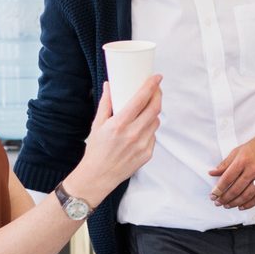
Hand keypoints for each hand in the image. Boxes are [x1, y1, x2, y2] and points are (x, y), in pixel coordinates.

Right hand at [68, 76, 163, 198]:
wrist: (98, 176)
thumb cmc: (96, 150)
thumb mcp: (97, 124)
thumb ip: (105, 104)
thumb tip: (109, 85)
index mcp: (119, 124)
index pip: (141, 100)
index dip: (151, 86)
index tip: (156, 77)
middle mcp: (133, 134)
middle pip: (155, 108)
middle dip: (158, 95)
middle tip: (156, 88)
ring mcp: (142, 145)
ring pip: (156, 121)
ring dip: (153, 112)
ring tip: (146, 108)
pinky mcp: (147, 154)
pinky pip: (153, 135)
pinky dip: (149, 128)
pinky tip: (141, 128)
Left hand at [208, 128, 254, 209]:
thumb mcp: (238, 151)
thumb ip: (225, 164)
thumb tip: (213, 173)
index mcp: (242, 160)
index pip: (227, 178)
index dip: (219, 189)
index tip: (213, 194)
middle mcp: (252, 169)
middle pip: (236, 189)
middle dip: (225, 198)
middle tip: (218, 202)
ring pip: (246, 195)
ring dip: (235, 203)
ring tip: (227, 205)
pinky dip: (249, 204)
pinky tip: (241, 206)